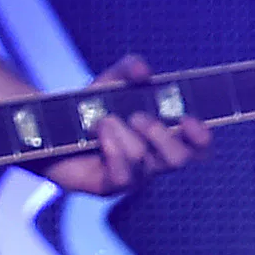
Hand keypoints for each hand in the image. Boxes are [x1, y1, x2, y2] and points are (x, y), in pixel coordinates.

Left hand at [44, 53, 210, 196]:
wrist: (53, 129)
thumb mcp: (111, 81)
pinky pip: (123, 176)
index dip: (201, 137)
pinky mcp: (109, 187)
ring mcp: (133, 176)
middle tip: (137, 117)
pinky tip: (99, 134)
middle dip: (161, 135)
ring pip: (145, 161)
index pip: (198, 146)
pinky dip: (112, 150)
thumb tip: (142, 71)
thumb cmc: (92, 107)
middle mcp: (154, 159)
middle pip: (178, 158)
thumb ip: (129, 68)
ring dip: (125, 135)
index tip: (190, 120)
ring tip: (105, 120)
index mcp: (164, 135)